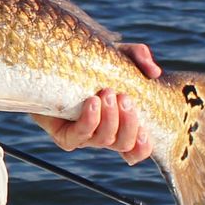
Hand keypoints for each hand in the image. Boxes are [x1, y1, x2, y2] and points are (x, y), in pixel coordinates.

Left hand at [30, 43, 161, 165]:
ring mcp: (83, 137)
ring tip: (107, 93)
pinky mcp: (63, 135)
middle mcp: (103, 134)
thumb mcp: (117, 56)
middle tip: (124, 97)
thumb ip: (139, 57)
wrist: (50, 66)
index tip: (146, 128)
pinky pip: (78, 136)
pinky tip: (92, 102)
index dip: (144, 146)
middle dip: (129, 122)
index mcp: (119, 124)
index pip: (137, 149)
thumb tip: (154, 71)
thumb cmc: (89, 64)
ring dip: (110, 118)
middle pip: (124, 144)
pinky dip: (90, 120)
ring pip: (104, 140)